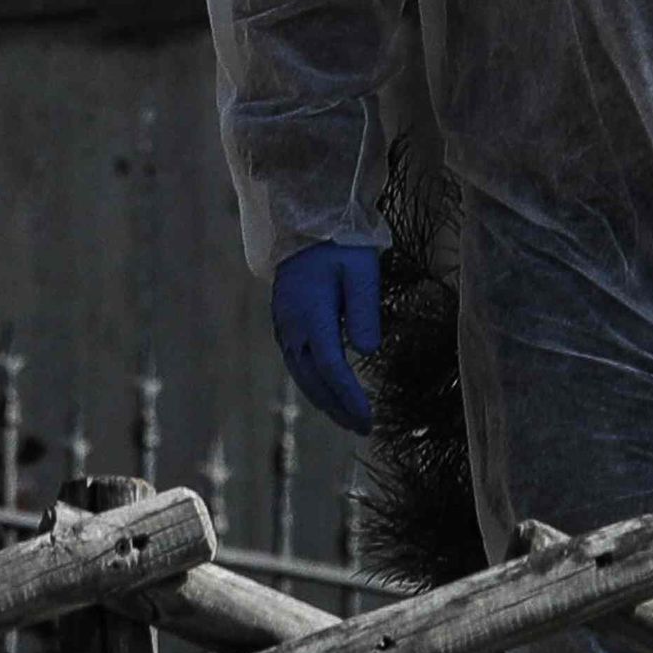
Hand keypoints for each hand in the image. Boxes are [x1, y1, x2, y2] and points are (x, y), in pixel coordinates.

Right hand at [272, 241, 385, 432]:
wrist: (305, 224)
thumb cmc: (340, 245)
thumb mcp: (362, 272)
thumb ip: (364, 312)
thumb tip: (367, 351)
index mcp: (311, 315)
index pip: (331, 368)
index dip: (349, 397)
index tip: (368, 418)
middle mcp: (292, 327)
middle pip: (313, 380)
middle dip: (337, 407)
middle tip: (362, 428)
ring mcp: (285, 326)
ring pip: (302, 375)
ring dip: (324, 400)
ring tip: (348, 418)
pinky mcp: (285, 324)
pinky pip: (297, 363)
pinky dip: (314, 384)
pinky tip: (328, 393)